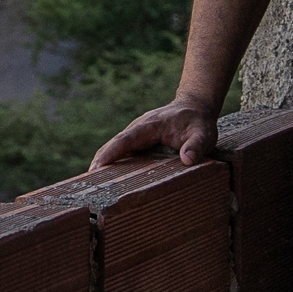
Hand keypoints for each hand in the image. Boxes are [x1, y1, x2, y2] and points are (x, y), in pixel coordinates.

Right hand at [90, 96, 216, 170]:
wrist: (195, 107)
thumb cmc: (198, 122)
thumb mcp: (203, 133)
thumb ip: (196, 145)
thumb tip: (187, 160)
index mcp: (150, 126)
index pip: (126, 139)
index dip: (111, 153)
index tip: (97, 166)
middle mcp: (139, 128)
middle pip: (115, 144)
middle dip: (100, 160)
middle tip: (88, 181)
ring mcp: (138, 133)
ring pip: (116, 147)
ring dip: (104, 162)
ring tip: (93, 183)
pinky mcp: (140, 140)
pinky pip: (123, 150)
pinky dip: (113, 161)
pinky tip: (108, 177)